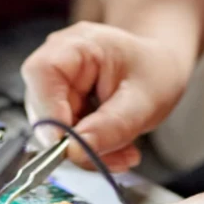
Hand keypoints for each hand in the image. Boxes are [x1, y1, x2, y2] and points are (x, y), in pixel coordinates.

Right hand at [21, 22, 194, 173]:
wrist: (161, 66)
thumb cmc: (155, 71)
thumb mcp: (145, 101)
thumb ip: (112, 125)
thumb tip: (74, 150)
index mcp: (79, 44)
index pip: (42, 72)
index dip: (47, 111)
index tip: (68, 146)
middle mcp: (60, 59)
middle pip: (44, 108)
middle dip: (76, 142)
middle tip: (113, 158)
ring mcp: (59, 81)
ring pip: (53, 129)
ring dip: (87, 150)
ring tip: (124, 153)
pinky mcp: (63, 102)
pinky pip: (65, 134)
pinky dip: (90, 147)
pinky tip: (116, 148)